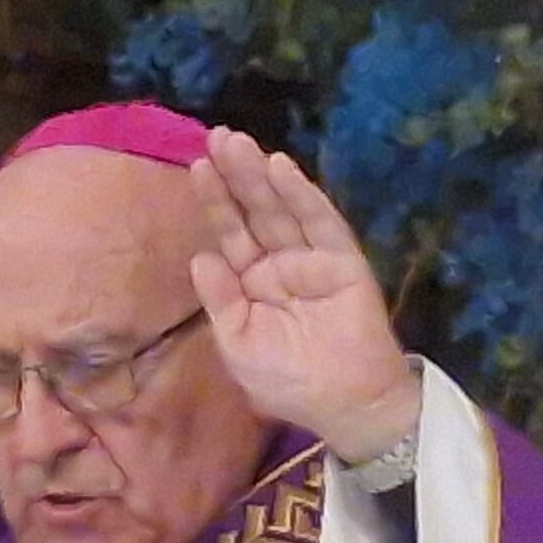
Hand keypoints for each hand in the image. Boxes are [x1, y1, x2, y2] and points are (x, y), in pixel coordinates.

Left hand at [185, 126, 422, 462]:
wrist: (345, 405)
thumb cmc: (288, 384)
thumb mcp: (239, 344)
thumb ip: (220, 300)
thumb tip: (201, 256)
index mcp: (253, 285)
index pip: (231, 235)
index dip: (216, 202)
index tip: (198, 167)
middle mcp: (281, 265)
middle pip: (254, 213)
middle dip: (235, 176)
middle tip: (216, 137)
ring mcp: (313, 260)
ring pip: (282, 210)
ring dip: (261, 176)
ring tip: (237, 142)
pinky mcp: (343, 261)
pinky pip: (320, 222)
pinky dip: (301, 195)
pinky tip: (280, 168)